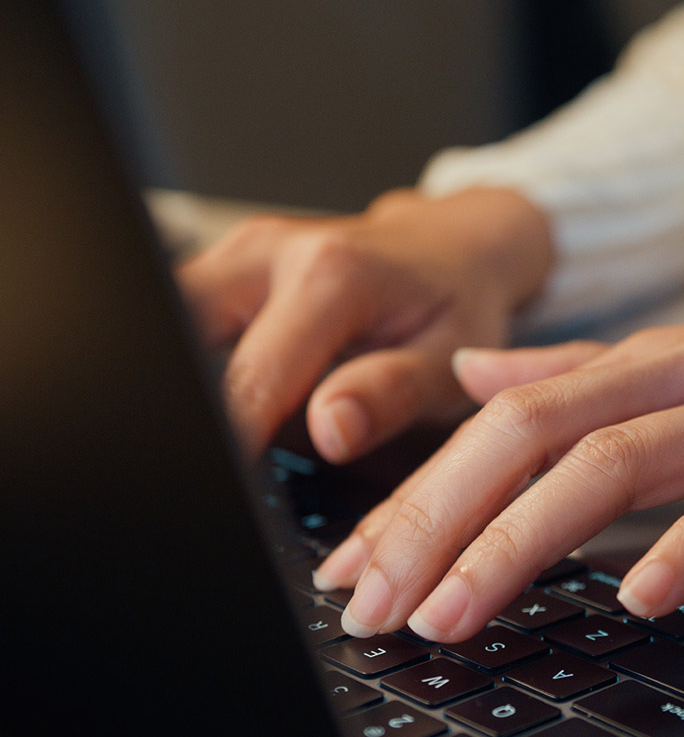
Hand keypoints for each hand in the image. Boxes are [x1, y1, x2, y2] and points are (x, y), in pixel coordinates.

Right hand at [177, 187, 552, 461]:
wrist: (456, 247)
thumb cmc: (458, 307)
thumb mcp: (449, 361)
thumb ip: (392, 394)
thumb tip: (331, 430)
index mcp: (332, 275)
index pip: (252, 378)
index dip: (233, 440)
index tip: (230, 489)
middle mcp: (274, 252)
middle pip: (181, 331)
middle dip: (188, 399)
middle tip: (217, 457)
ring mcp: (243, 251)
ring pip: (172, 317)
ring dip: (188, 376)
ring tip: (222, 430)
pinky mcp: (229, 264)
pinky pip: (186, 314)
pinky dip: (194, 360)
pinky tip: (226, 397)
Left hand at [315, 258, 683, 641]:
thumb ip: (581, 373)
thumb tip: (477, 379)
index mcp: (646, 360)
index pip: (500, 419)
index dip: (417, 493)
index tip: (354, 570)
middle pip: (529, 436)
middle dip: (435, 523)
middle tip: (371, 607)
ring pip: (612, 464)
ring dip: (520, 541)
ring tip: (457, 615)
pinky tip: (640, 597)